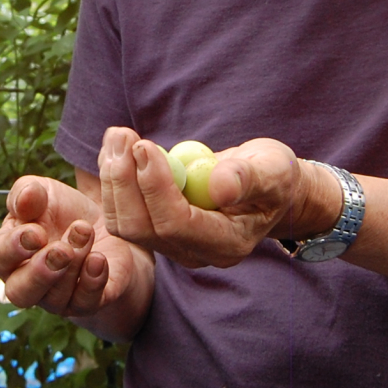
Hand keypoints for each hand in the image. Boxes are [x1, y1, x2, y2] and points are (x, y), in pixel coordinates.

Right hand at [0, 176, 149, 318]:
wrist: (106, 226)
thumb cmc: (63, 211)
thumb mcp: (45, 193)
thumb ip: (28, 192)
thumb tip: (26, 195)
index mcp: (8, 253)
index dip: (15, 247)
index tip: (37, 232)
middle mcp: (28, 283)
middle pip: (20, 293)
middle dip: (40, 273)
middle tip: (62, 250)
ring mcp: (57, 298)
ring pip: (56, 298)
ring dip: (73, 265)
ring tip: (85, 232)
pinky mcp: (88, 302)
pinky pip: (86, 303)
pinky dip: (93, 282)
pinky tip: (99, 260)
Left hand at [97, 127, 340, 268]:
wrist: (265, 186)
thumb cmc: (273, 175)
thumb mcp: (273, 169)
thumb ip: (249, 178)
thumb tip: (219, 186)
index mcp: (226, 243)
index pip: (176, 223)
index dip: (154, 186)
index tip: (144, 145)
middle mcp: (194, 252)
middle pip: (141, 228)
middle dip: (124, 180)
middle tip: (122, 135)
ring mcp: (172, 245)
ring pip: (124, 222)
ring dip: (114, 177)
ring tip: (118, 135)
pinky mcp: (156, 231)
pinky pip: (123, 212)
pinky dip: (114, 179)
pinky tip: (116, 149)